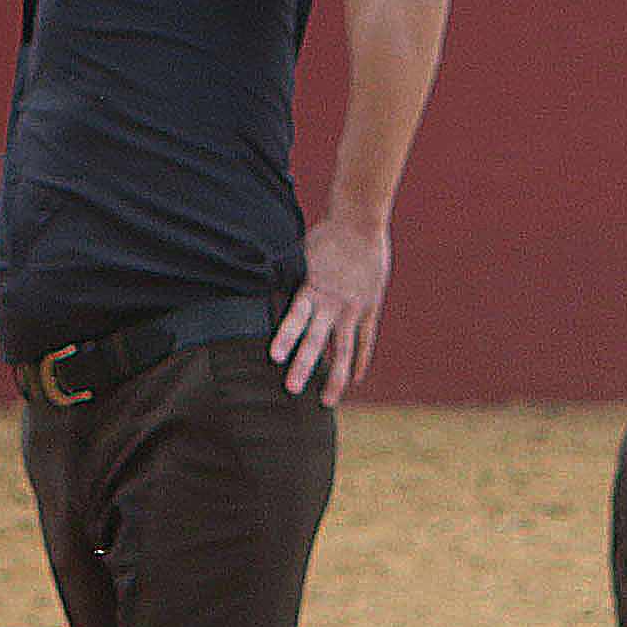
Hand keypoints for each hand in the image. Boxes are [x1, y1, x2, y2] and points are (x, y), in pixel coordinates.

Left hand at [271, 217, 389, 406]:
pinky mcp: (369, 309)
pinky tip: (354, 380)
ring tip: (327, 403)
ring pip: (344, 350)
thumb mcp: (298, 257)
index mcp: (312, 288)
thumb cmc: (324, 238)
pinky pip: (365, 340)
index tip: (274, 358)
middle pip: (317, 341)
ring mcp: (354, 309)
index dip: (285, 337)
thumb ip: (285, 280)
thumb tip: (257, 293)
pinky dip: (360, 361)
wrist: (361, 223)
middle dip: (304, 366)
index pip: (296, 317)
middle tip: (292, 391)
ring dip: (334, 378)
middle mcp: (333, 303)